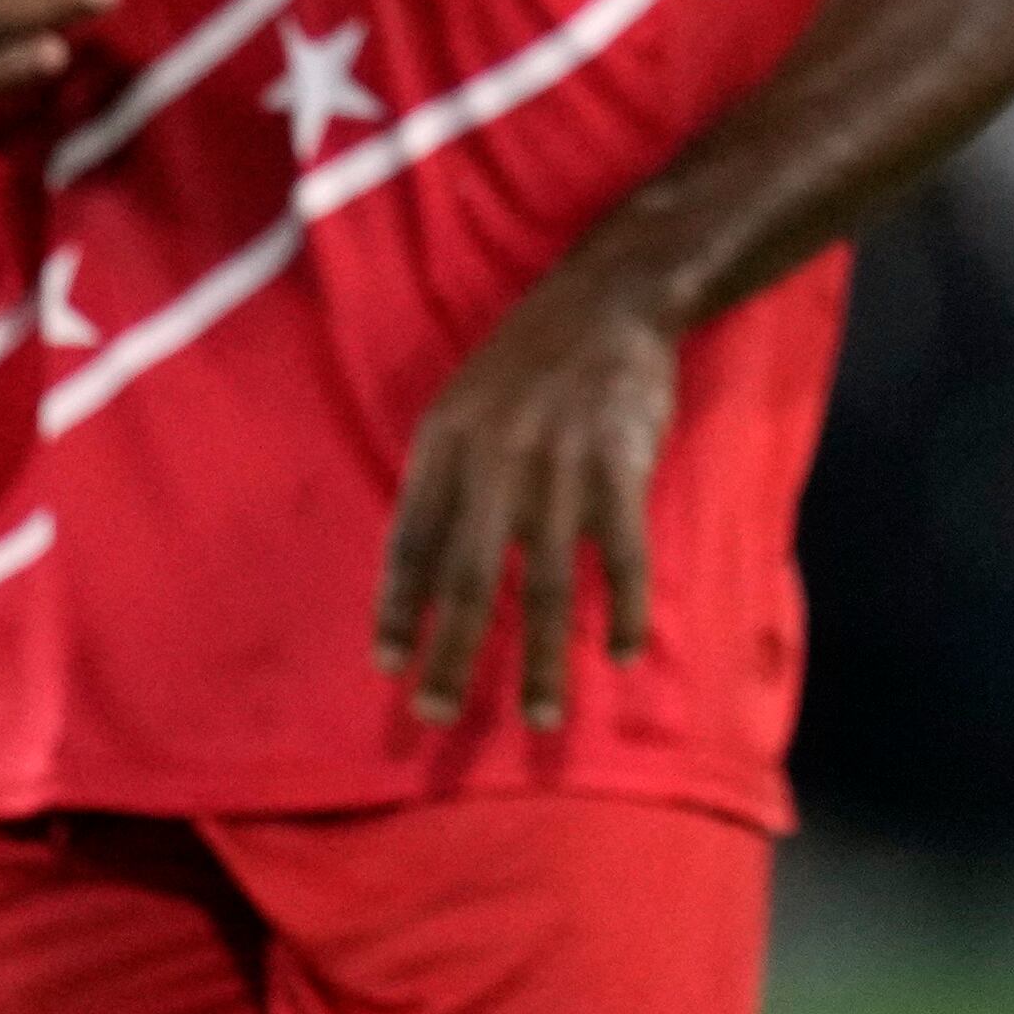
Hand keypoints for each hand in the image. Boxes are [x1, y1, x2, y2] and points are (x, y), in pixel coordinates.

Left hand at [371, 261, 679, 728]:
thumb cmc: (530, 358)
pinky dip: (624, 611)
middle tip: (438, 715)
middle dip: (452, 656)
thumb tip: (421, 562)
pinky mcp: (620, 468)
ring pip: (546, 586)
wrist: (610, 297)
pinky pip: (623, 558)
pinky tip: (620, 654)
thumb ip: (444, 474)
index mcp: (446, 443)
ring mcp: (559, 469)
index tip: (389, 664)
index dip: (397, 607)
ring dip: (541, 661)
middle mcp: (494, 461)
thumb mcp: (463, 401)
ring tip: (540, 716)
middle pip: (467, 579)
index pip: (410, 541)